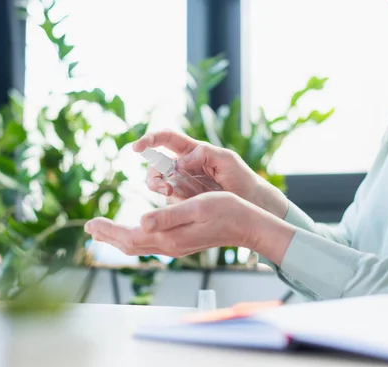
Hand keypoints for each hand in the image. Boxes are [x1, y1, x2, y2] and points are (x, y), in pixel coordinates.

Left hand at [84, 192, 294, 262]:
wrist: (247, 225)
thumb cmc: (226, 211)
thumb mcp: (197, 207)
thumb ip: (168, 216)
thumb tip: (141, 222)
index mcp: (170, 237)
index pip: (130, 236)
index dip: (108, 231)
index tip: (90, 223)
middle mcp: (170, 246)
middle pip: (130, 245)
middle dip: (108, 236)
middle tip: (89, 227)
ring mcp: (176, 246)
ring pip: (139, 246)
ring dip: (119, 238)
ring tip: (104, 229)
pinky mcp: (181, 243)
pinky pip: (150, 244)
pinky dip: (134, 237)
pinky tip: (133, 230)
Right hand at [133, 131, 288, 218]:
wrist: (250, 203)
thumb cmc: (241, 177)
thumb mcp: (227, 160)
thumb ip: (205, 154)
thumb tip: (181, 160)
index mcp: (192, 150)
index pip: (166, 139)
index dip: (150, 140)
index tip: (137, 147)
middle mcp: (182, 166)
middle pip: (156, 165)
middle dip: (153, 174)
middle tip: (163, 186)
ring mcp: (181, 184)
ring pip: (158, 183)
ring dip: (158, 188)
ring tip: (170, 193)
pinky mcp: (183, 200)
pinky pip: (169, 200)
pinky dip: (170, 202)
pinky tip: (181, 206)